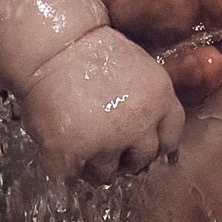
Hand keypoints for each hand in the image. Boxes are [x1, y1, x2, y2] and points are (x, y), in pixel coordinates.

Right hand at [19, 25, 189, 183]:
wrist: (51, 45)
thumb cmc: (87, 53)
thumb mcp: (137, 70)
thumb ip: (147, 104)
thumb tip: (147, 141)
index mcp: (159, 99)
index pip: (170, 139)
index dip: (153, 144)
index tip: (139, 143)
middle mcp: (140, 123)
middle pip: (142, 159)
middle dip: (126, 157)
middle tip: (105, 144)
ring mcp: (108, 140)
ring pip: (107, 173)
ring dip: (93, 164)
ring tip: (78, 140)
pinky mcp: (75, 152)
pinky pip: (74, 175)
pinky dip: (65, 166)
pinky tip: (60, 144)